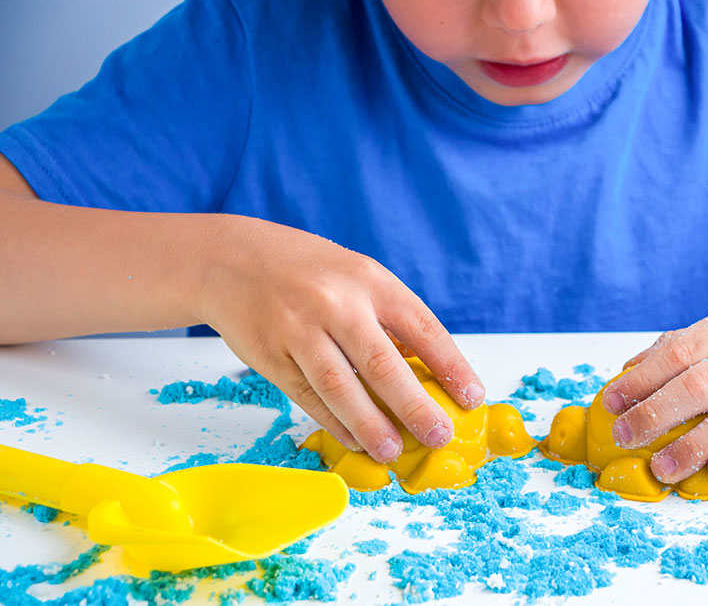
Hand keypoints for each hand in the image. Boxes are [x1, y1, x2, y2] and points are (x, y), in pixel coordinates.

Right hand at [197, 215, 483, 462]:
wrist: (231, 258)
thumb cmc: (309, 271)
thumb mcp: (358, 276)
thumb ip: (390, 318)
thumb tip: (429, 375)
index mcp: (370, 280)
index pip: (422, 328)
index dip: (451, 366)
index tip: (472, 398)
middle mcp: (336, 304)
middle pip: (382, 364)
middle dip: (416, 406)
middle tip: (439, 436)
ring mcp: (299, 330)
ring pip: (341, 387)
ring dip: (372, 425)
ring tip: (394, 451)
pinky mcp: (270, 356)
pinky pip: (308, 397)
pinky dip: (335, 423)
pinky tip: (356, 440)